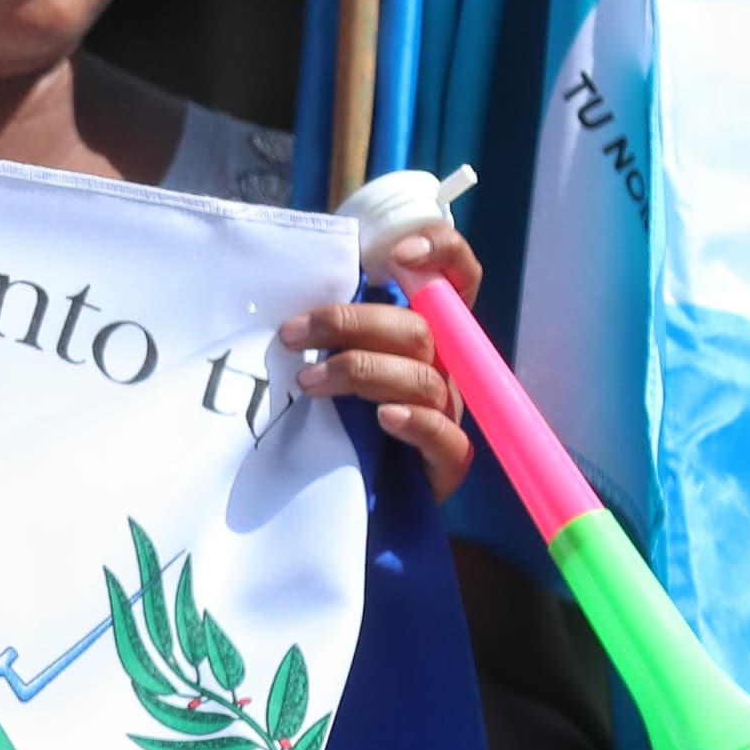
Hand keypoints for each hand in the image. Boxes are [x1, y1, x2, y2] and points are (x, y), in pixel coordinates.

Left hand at [277, 216, 486, 499]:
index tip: (395, 253)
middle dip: (350, 324)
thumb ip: (335, 320)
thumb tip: (293, 277)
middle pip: (418, 329)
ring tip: (308, 383)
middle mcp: (446, 364)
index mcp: (426, 330)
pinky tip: (384, 418)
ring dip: (361, 372)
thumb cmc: (344, 416)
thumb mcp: (338, 358)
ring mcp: (450, 410)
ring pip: (423, 378)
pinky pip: (447, 438)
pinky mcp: (448, 460)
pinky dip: (416, 422)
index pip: (457, 276)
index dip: (442, 253)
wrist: (360, 495)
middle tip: (292, 335)